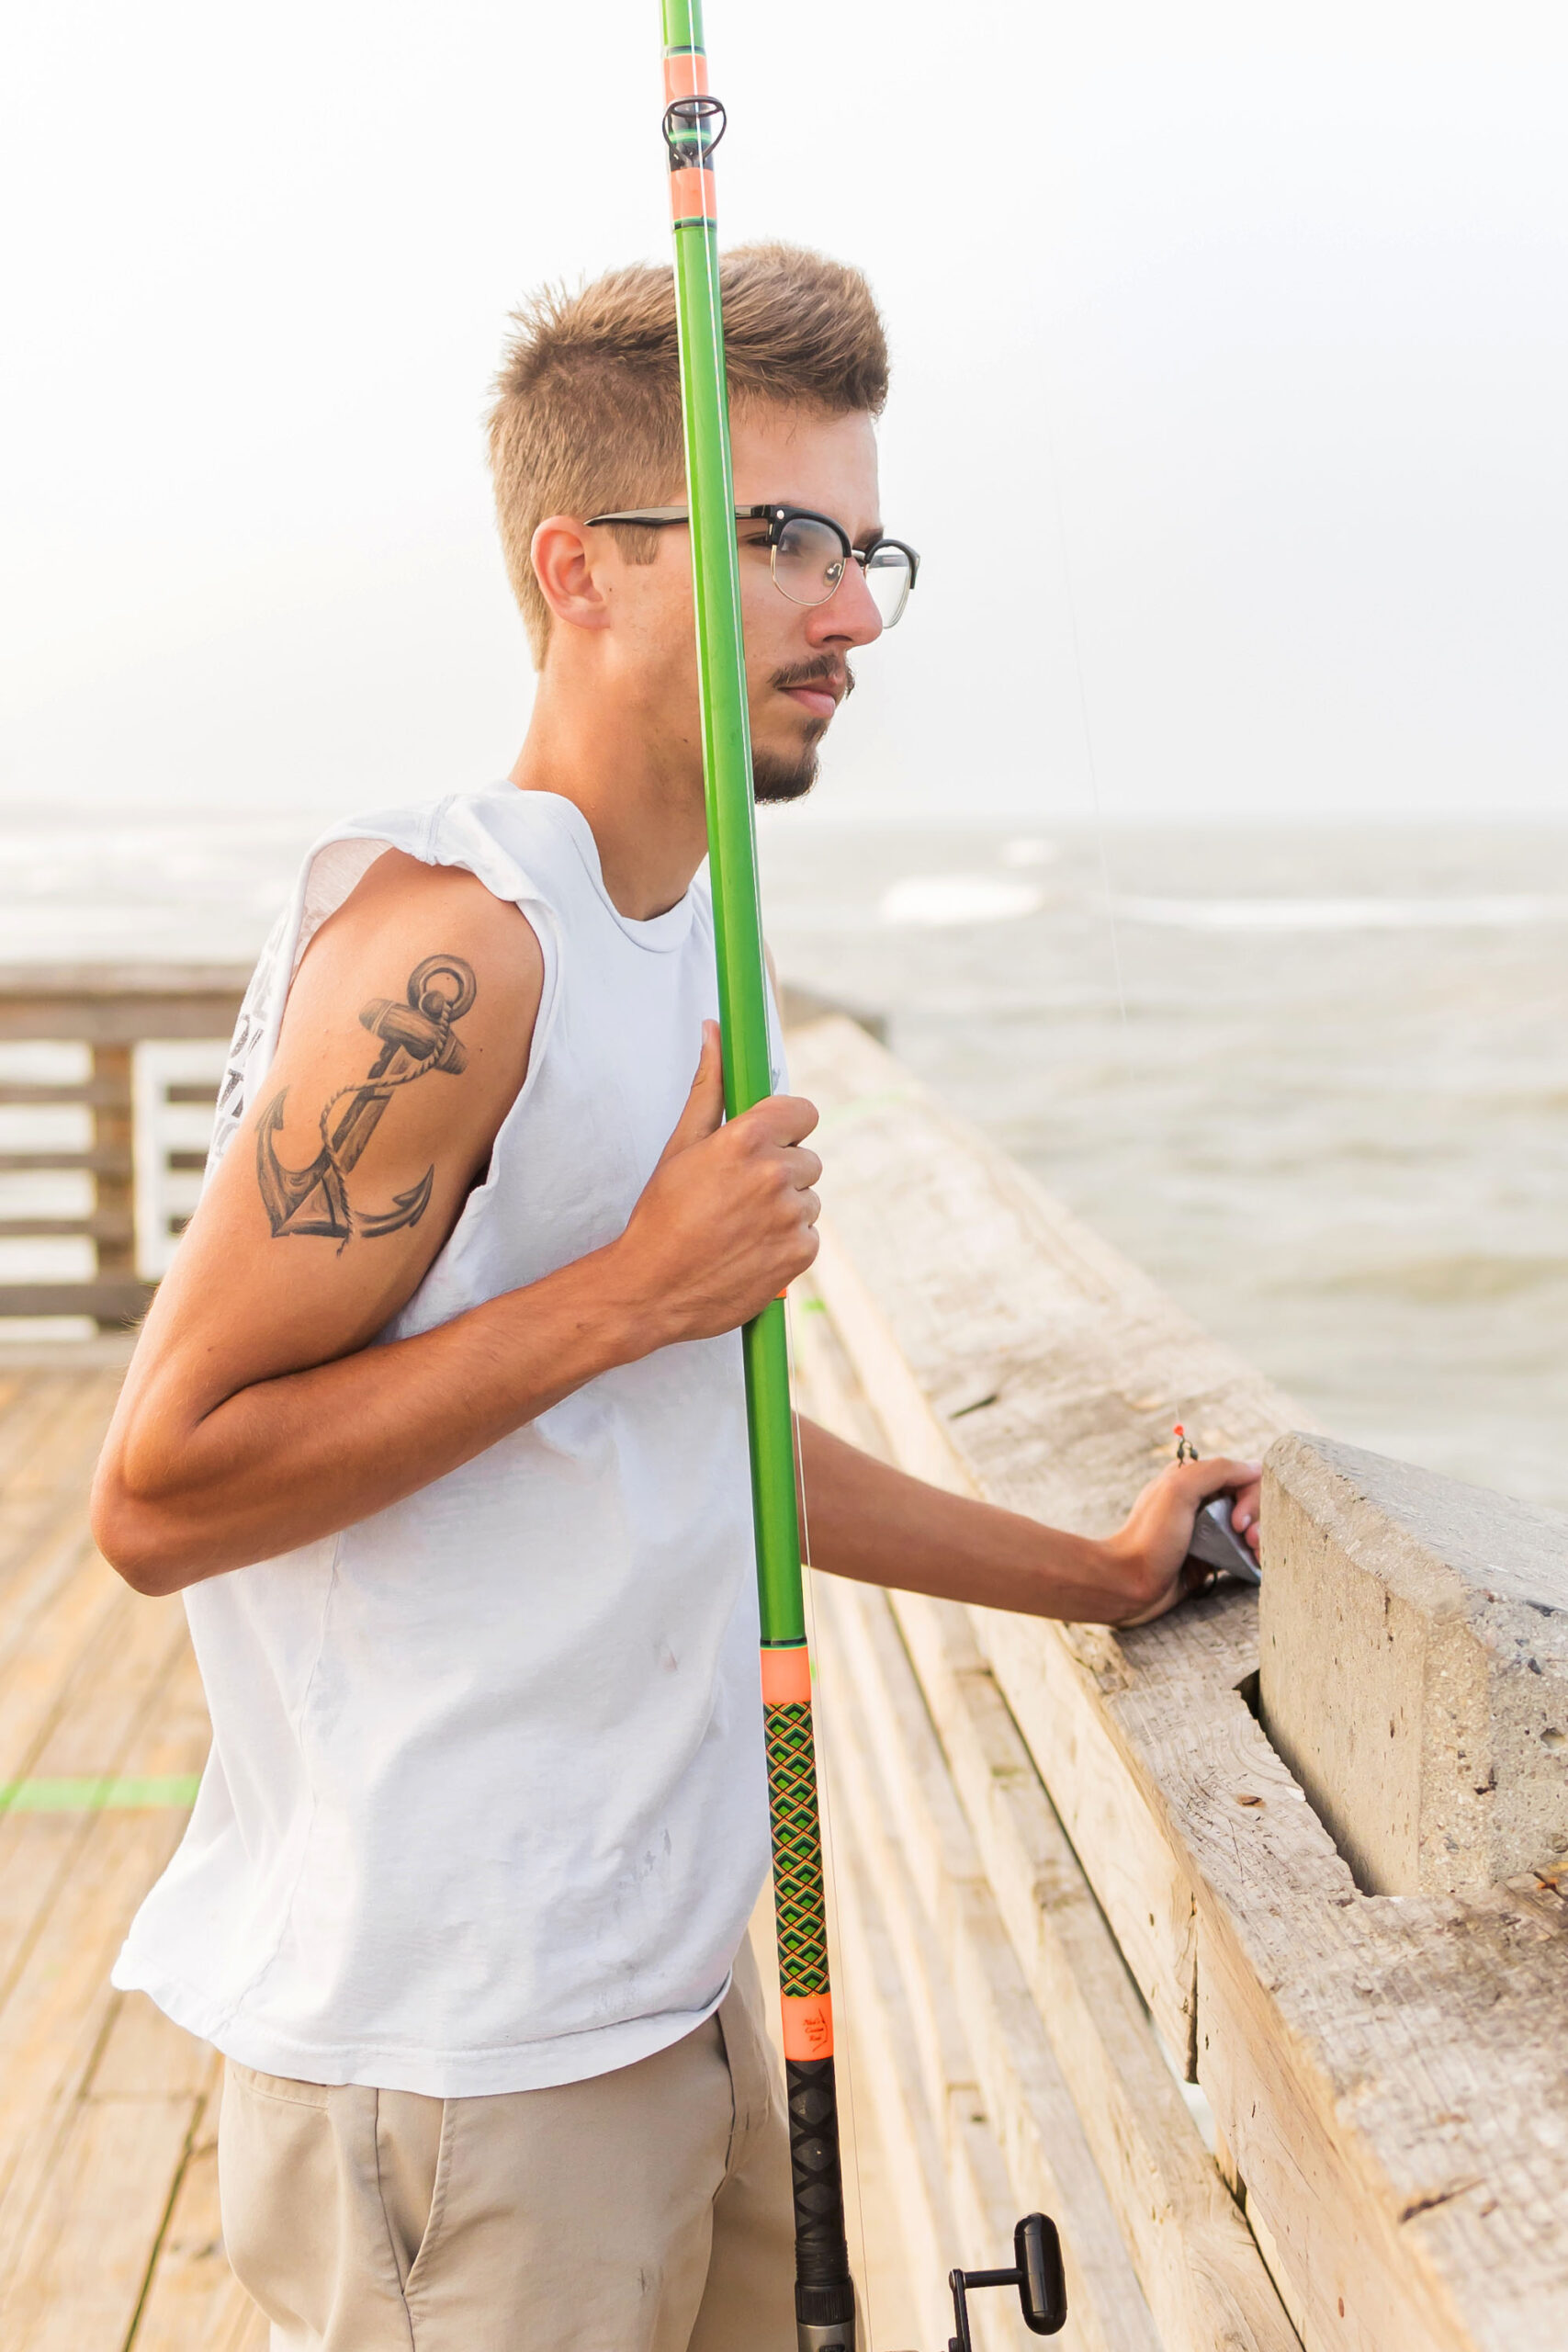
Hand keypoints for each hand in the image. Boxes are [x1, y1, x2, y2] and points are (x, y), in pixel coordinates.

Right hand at [611, 1022, 821, 1346]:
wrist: (651, 1288)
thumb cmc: (661, 1215)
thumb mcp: (680, 1145)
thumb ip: (707, 1086)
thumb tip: (713, 1032)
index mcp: (748, 1139)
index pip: (803, 1112)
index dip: (785, 1128)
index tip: (768, 1142)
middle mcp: (776, 1174)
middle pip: (806, 1160)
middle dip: (780, 1173)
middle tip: (737, 1195)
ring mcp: (791, 1216)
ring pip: (808, 1200)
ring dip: (784, 1210)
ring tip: (739, 1227)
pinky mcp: (800, 1254)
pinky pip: (809, 1237)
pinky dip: (787, 1244)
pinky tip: (750, 1251)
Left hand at [1103, 1456, 1262, 1626]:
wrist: (1129, 1584)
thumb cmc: (1149, 1538)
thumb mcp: (1179, 1491)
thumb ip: (1216, 1471)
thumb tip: (1255, 1468)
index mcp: (1193, 1479)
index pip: (1242, 1476)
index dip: (1251, 1497)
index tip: (1239, 1522)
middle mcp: (1202, 1502)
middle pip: (1251, 1501)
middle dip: (1259, 1520)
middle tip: (1251, 1541)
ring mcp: (1208, 1531)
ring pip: (1251, 1527)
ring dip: (1262, 1539)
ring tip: (1257, 1557)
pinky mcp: (1211, 1557)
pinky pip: (1243, 1551)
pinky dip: (1255, 1555)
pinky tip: (1257, 1564)